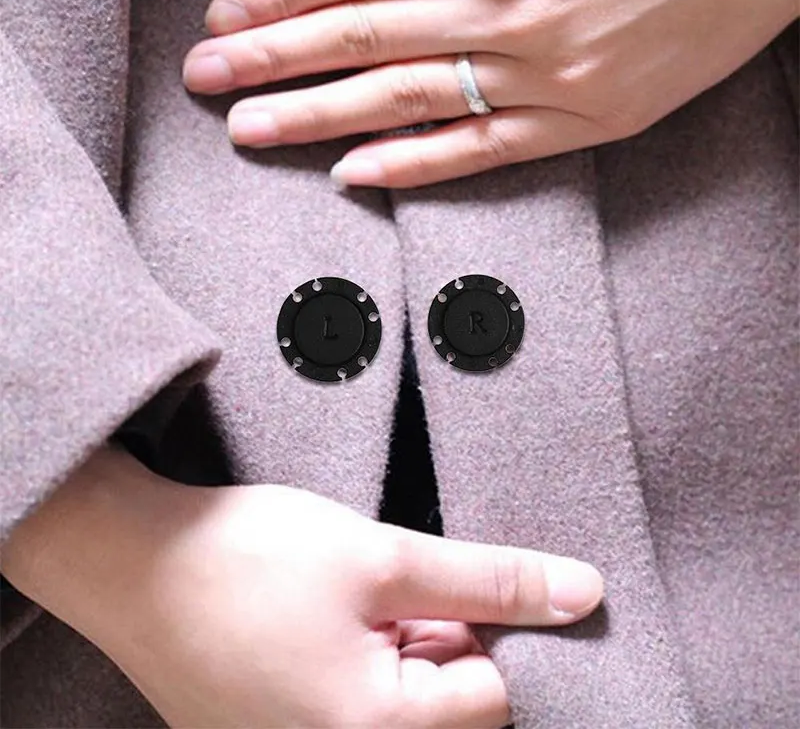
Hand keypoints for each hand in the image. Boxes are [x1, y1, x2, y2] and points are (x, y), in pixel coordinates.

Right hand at [3, 447, 602, 727]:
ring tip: (342, 593)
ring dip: (394, 639)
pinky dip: (356, 652)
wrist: (133, 559)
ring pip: (397, 697)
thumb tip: (582, 593)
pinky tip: (317, 612)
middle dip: (434, 633)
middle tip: (384, 582)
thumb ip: (489, 581)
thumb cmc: (246, 557)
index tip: (443, 581)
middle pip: (443, 701)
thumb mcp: (381, 556)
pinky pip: (350, 700)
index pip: (490, 696)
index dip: (481, 623)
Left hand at [182, 0, 798, 188]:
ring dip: (319, 116)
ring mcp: (547, 69)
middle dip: (273, 58)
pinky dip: (414, 163)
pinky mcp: (585, 120)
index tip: (225, 20)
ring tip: (253, 132)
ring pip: (407, 95)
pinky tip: (354, 174)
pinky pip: (482, 149)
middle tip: (206, 81)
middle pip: (363, 32)